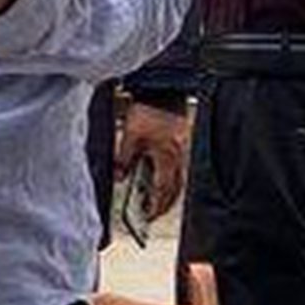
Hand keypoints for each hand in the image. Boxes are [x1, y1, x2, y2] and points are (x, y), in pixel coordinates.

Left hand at [116, 100, 191, 216]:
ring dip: (169, 192)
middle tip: (153, 214)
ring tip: (157, 200)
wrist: (163, 89)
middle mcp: (179, 156)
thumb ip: (124, 159)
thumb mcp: (130, 135)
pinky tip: (162, 177)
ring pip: (179, 178)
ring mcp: (184, 149)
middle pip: (174, 188)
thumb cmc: (148, 109)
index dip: (155, 206)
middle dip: (164, 204)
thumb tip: (120, 177)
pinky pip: (179, 166)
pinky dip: (171, 176)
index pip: (162, 190)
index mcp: (166, 157)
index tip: (148, 216)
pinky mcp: (184, 142)